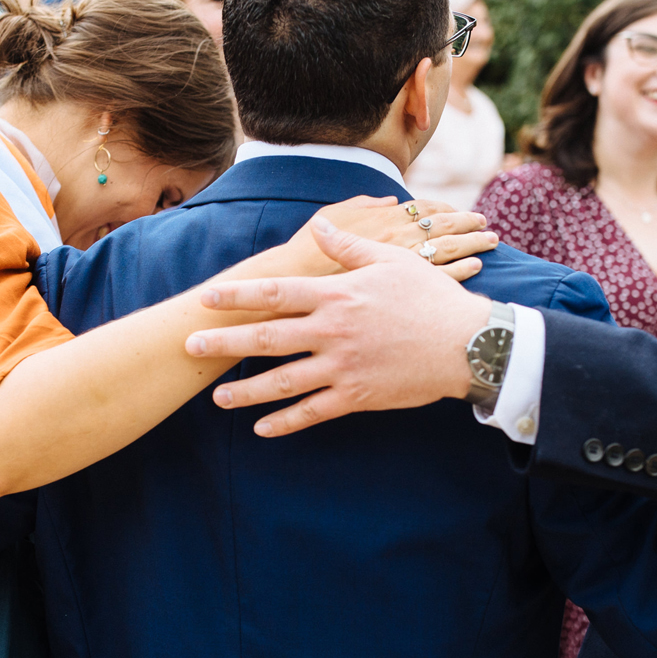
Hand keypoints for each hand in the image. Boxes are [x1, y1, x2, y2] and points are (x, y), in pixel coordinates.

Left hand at [187, 215, 491, 435]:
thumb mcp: (391, 261)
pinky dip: (285, 422)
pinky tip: (261, 428)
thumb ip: (348, 247)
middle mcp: (333, 331)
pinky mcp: (357, 396)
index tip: (207, 297)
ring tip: (217, 396)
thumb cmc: (430, 298)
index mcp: (337, 296)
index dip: (238, 296)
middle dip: (225, 342)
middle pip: (267, 338)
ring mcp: (343, 367)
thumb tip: (317, 229)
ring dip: (246, 391)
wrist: (466, 344)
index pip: (276, 293)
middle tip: (191, 346)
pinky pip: (313, 412)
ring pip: (283, 382)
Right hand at [302, 195, 496, 279]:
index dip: (447, 208)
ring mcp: (403, 266)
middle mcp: (398, 239)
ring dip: (473, 244)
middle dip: (468, 224)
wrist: (292, 289)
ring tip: (491, 242)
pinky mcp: (403, 291)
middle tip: (486, 223)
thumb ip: (364, 205)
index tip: (462, 210)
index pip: (425, 208)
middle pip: (444, 227)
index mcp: (384, 218)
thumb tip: (391, 198)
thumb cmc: (307, 252)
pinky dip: (462, 270)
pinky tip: (476, 268)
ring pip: (450, 250)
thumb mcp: (331, 218)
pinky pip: (442, 278)